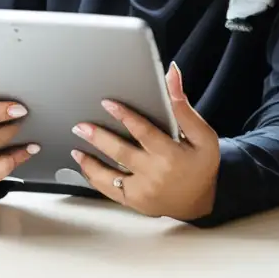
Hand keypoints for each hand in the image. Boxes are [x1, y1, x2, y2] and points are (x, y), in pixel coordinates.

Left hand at [72, 62, 219, 220]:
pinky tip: (84, 167)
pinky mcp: (134, 202)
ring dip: (90, 162)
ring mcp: (142, 192)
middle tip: (80, 126)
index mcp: (171, 155)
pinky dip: (94, 178)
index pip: (144, 132)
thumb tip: (172, 75)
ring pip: (110, 176)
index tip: (107, 103)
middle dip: (98, 138)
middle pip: (121, 153)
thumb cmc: (201, 164)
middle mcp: (154, 174)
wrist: (199, 202)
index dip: (125, 116)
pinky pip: (110, 191)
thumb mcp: (203, 135)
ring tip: (75, 148)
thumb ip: (183, 107)